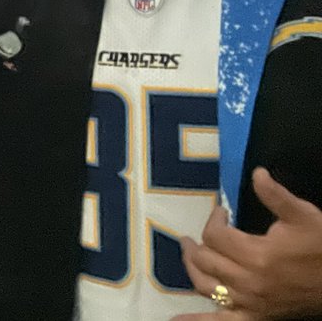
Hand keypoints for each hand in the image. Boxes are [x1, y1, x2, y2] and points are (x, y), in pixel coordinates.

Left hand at [173, 167, 321, 319]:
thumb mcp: (303, 216)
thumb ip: (275, 195)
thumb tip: (256, 172)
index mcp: (257, 255)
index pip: (215, 235)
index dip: (214, 219)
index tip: (222, 212)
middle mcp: (248, 282)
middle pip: (205, 258)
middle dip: (200, 240)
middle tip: (203, 231)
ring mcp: (250, 303)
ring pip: (205, 286)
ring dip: (192, 267)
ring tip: (188, 251)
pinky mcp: (255, 318)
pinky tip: (175, 320)